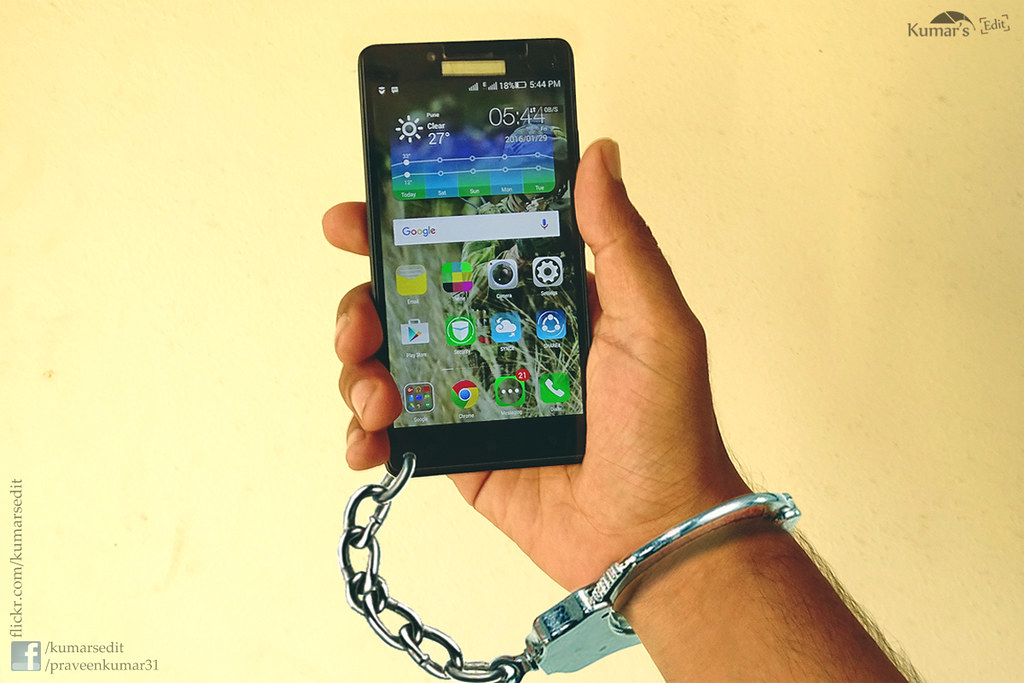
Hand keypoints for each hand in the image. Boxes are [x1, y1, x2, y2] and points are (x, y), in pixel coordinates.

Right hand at [324, 139, 748, 589]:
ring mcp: (471, 396)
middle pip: (406, 301)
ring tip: (377, 393)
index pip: (460, 246)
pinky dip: (364, 431)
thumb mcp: (654, 322)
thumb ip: (620, 240)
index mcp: (537, 299)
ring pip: (387, 361)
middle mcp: (498, 339)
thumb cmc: (666, 430)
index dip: (404, 227)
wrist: (651, 535)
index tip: (360, 218)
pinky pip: (392, 431)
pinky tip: (369, 438)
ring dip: (359, 367)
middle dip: (364, 301)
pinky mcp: (455, 450)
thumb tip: (598, 156)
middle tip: (359, 319)